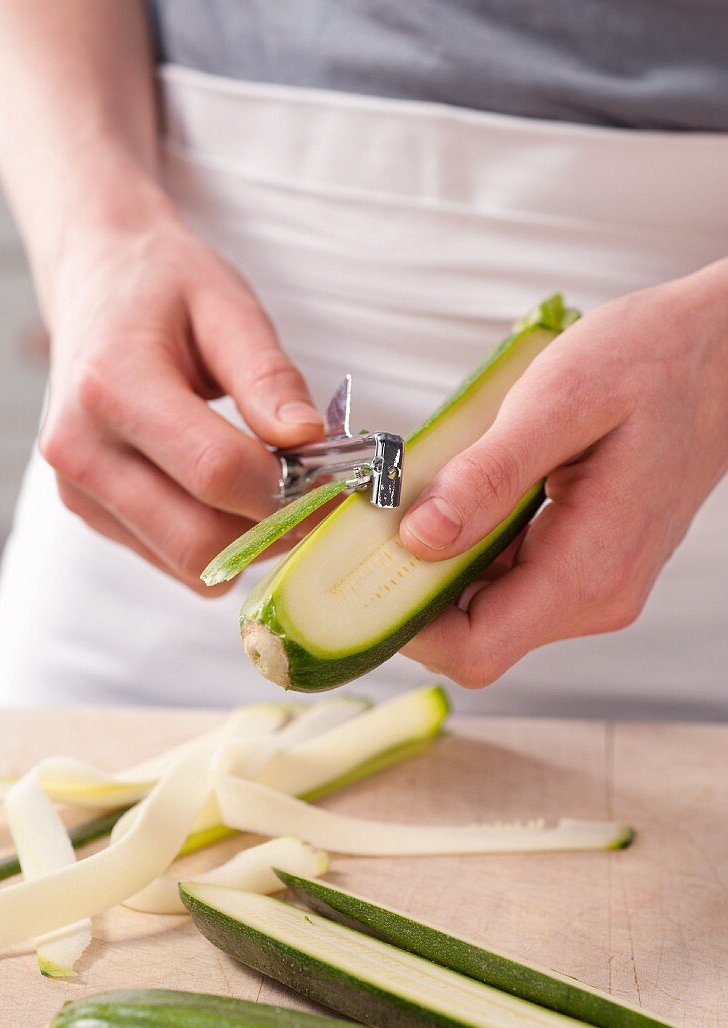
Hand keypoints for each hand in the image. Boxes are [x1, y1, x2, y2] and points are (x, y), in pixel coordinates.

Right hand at [40, 200, 323, 593]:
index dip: (291, 489)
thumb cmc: (164, 289)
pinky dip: (222, 543)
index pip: (215, 471)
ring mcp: (80, 491)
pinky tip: (236, 494)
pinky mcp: (91, 514)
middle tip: (319, 494)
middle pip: (199, 540)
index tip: (339, 478)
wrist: (95, 283)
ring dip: (253, 542)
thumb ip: (269, 377)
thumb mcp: (227, 307)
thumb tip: (310, 441)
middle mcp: (82, 450)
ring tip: (277, 487)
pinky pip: (175, 561)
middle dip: (275, 528)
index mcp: (111, 387)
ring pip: (191, 565)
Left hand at [399, 262, 727, 687]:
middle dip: (410, 588)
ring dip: (436, 565)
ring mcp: (592, 584)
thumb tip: (418, 540)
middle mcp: (594, 595)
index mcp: (589, 568)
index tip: (360, 565)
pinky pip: (507, 578)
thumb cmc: (654, 361)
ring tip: (417, 497)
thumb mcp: (562, 400)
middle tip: (373, 521)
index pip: (475, 648)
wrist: (722, 355)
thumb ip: (489, 476)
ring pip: (485, 608)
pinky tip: (459, 496)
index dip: (405, 621)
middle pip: (472, 634)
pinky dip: (468, 548)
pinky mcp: (584, 563)